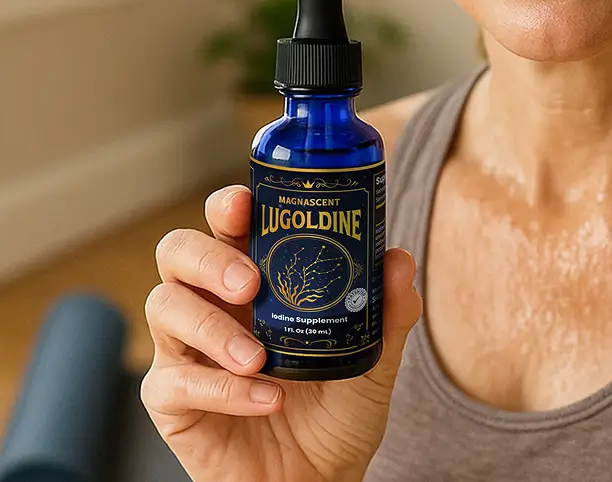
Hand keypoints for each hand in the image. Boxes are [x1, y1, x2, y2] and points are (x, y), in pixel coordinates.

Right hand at [141, 185, 421, 481]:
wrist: (321, 481)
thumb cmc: (339, 409)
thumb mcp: (374, 358)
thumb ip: (388, 312)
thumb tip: (399, 261)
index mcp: (258, 277)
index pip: (227, 223)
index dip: (228, 205)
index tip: (244, 206)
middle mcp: (215, 303)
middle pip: (177, 250)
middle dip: (207, 257)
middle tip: (249, 284)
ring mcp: (189, 348)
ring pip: (163, 304)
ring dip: (210, 326)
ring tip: (258, 356)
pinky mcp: (174, 400)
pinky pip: (174, 380)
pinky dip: (221, 388)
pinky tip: (265, 399)